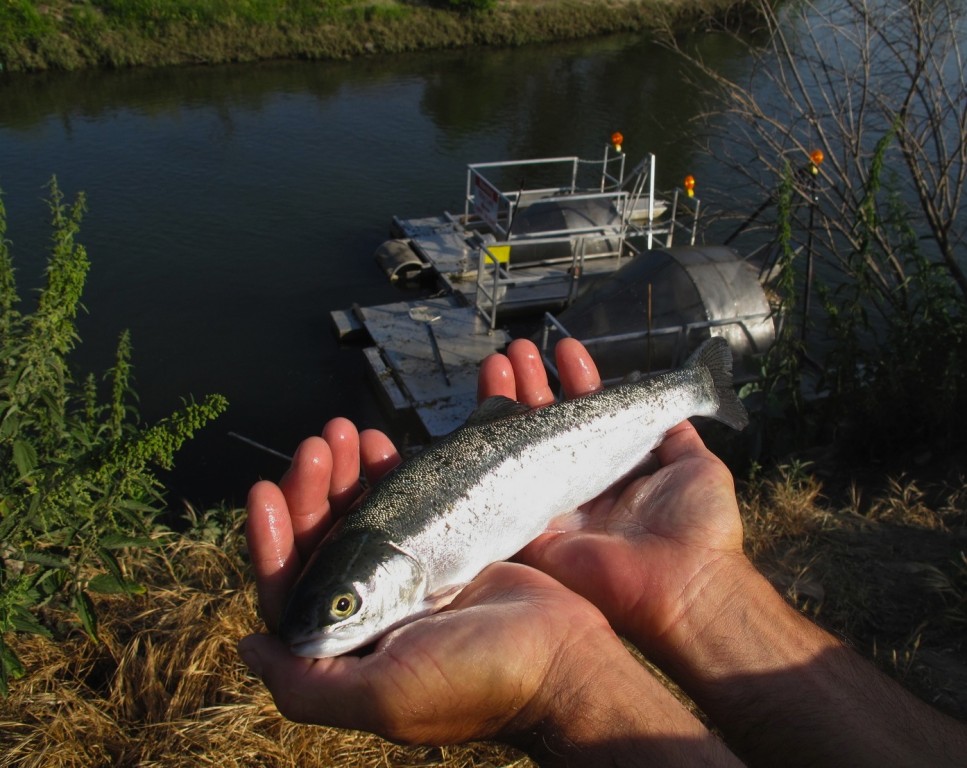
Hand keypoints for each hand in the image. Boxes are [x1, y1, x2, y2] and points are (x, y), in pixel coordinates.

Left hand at [239, 416, 725, 757]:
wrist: (566, 661)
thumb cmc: (479, 682)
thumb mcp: (386, 696)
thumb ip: (307, 686)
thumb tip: (249, 645)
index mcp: (349, 646)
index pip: (292, 587)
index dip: (273, 538)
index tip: (267, 487)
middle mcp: (373, 613)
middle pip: (325, 540)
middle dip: (315, 488)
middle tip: (324, 440)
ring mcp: (412, 581)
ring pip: (362, 516)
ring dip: (348, 472)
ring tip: (350, 431)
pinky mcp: (449, 553)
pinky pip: (406, 504)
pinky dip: (391, 473)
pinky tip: (385, 445)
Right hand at [479, 338, 754, 664]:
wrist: (684, 583)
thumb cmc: (700, 525)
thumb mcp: (697, 465)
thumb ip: (677, 432)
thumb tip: (675, 400)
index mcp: (615, 466)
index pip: (589, 413)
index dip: (577, 381)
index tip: (567, 350)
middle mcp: (580, 480)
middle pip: (546, 423)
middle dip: (532, 383)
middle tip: (520, 350)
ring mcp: (553, 502)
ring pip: (519, 445)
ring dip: (507, 400)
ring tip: (499, 361)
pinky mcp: (531, 527)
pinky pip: (501, 486)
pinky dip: (490, 448)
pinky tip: (486, 409)